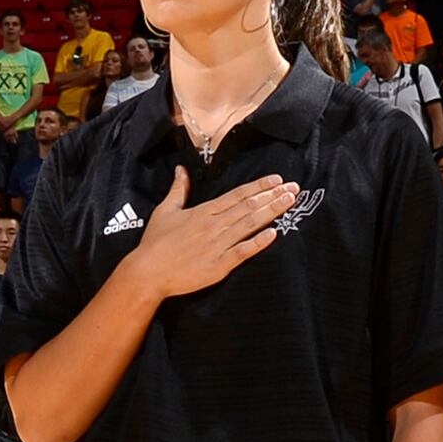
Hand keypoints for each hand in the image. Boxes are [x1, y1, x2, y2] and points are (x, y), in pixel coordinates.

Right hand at [126, 170, 297, 300]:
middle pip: (249, 206)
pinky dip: (258, 243)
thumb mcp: (165, 210)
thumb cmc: (155, 242)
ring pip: (250, 224)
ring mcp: (218, 245)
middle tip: (295, 187)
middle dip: (273, 196)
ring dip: (272, 212)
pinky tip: (274, 234)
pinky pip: (242, 251)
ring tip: (290, 202)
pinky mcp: (219, 265)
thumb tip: (181, 169)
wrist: (148, 272)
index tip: (277, 179)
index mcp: (204, 211)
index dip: (259, 186)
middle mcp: (214, 225)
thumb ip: (178, 189)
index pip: (237, 194)